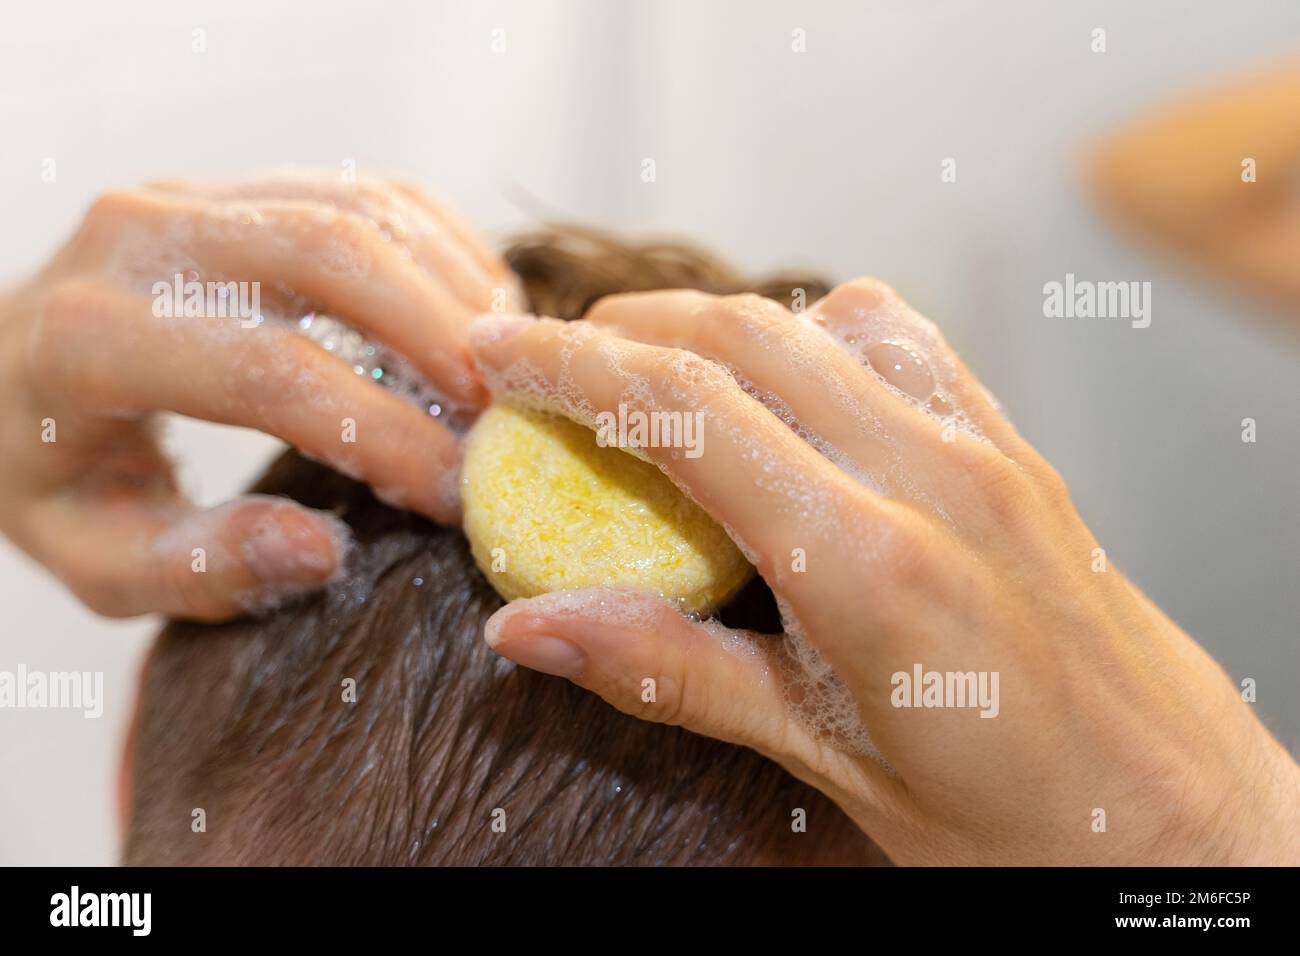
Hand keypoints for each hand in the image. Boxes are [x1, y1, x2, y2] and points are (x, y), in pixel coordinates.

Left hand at [0, 172, 520, 619]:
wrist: (0, 378)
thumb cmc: (57, 477)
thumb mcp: (100, 557)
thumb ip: (204, 567)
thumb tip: (324, 548)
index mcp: (85, 339)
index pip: (267, 374)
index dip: (383, 436)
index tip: (456, 498)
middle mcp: (135, 237)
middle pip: (326, 252)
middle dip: (440, 338)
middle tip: (504, 420)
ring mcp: (187, 195)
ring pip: (357, 205)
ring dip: (451, 286)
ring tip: (503, 373)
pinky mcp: (235, 184)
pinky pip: (364, 190)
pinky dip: (439, 248)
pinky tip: (476, 317)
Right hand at [469, 281, 1299, 864]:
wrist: (1181, 822)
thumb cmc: (1013, 822)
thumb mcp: (821, 759)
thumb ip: (669, 671)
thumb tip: (525, 631)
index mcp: (869, 568)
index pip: (687, 415)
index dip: (570, 369)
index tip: (495, 353)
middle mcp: (933, 479)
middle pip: (744, 336)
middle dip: (624, 328)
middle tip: (547, 359)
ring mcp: (988, 451)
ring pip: (824, 317)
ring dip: (719, 323)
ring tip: (653, 369)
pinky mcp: (1018, 449)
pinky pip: (907, 343)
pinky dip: (818, 332)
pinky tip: (787, 384)